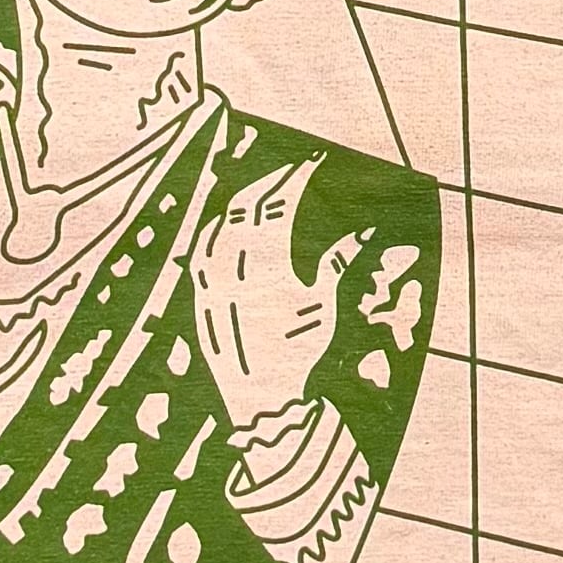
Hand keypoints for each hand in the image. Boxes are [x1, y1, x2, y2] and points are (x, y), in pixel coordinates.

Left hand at [190, 156, 364, 430]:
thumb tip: (363, 231)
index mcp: (264, 264)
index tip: (310, 164)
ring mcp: (209, 279)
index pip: (278, 203)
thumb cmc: (297, 351)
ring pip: (219, 223)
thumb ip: (338, 262)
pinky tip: (226, 225)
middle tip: (289, 172)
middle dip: (269, 182)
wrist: (260, 397)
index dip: (294, 179)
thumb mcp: (321, 305)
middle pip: (246, 205)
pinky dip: (216, 228)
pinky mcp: (198, 293)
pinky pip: (201, 248)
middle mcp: (231, 266)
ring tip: (263, 191)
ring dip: (242, 201)